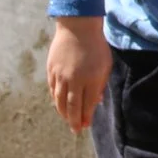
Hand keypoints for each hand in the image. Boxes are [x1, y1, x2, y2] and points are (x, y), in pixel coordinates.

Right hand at [46, 17, 111, 132]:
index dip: (86, 117)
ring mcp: (61, 75)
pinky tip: (59, 105)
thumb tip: (96, 101)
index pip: (87, 105)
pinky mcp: (51, 70)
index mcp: (91, 79)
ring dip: (63, 113)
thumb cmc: (96, 46)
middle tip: (75, 130)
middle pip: (72, 106)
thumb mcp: (105, 65)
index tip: (85, 125)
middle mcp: (75, 80)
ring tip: (67, 120)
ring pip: (60, 100)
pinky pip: (53, 90)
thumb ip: (100, 84)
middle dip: (74, 121)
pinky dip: (56, 100)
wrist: (77, 27)